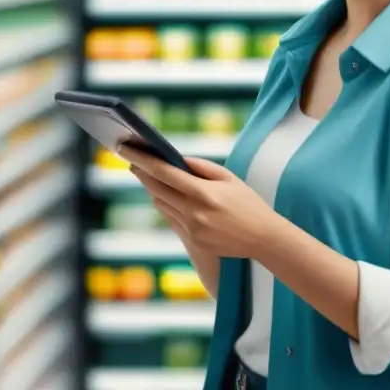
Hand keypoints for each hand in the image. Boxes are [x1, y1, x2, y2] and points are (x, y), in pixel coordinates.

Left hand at [118, 145, 279, 258]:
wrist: (263, 238)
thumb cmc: (248, 202)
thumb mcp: (229, 177)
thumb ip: (201, 166)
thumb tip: (176, 158)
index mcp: (203, 193)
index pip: (164, 173)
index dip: (142, 159)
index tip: (126, 148)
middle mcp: (193, 212)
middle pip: (156, 189)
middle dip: (141, 173)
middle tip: (131, 159)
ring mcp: (191, 229)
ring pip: (161, 204)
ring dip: (153, 189)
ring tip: (147, 174)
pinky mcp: (193, 241)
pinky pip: (171, 218)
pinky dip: (166, 204)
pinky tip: (165, 195)